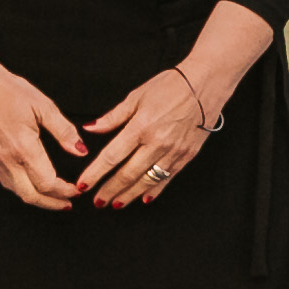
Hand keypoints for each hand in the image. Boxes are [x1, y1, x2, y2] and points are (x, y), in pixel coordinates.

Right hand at [0, 54, 86, 209]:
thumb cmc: (9, 90)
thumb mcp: (43, 106)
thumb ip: (64, 131)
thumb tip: (80, 150)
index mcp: (23, 147)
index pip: (47, 182)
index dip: (64, 190)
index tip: (76, 189)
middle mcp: (7, 159)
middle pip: (31, 196)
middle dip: (52, 203)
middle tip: (68, 203)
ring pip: (17, 192)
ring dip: (37, 198)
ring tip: (53, 197)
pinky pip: (6, 182)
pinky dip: (22, 189)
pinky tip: (31, 184)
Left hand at [77, 68, 209, 208]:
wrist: (205, 84)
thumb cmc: (170, 86)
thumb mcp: (136, 96)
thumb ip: (113, 117)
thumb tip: (90, 129)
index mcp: (141, 126)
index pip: (111, 156)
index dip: (95, 174)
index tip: (83, 185)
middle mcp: (156, 143)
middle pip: (127, 174)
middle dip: (110, 191)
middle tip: (97, 202)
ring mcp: (173, 152)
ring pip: (146, 181)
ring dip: (129, 195)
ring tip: (116, 204)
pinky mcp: (186, 157)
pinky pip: (167, 179)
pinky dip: (154, 191)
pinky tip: (144, 198)